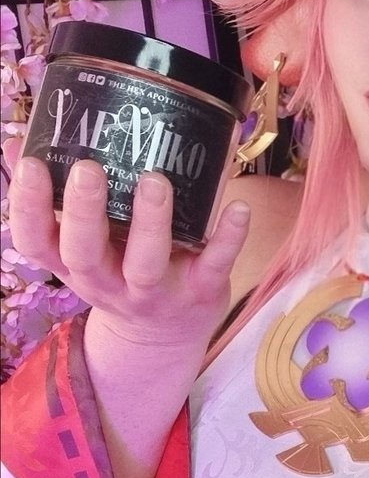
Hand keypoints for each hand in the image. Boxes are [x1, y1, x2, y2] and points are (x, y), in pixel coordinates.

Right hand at [6, 147, 249, 349]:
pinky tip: (237, 208)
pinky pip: (215, 265)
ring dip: (149, 221)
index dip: (29, 208)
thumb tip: (18, 142)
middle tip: (87, 169)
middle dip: (84, 212)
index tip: (32, 166)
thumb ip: (56, 200)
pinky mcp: (200, 291)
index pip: (37, 242)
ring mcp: (155, 290)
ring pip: (145, 262)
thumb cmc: (118, 270)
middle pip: (85, 253)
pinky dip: (228, 238)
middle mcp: (107, 281)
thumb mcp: (81, 245)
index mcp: (74, 264)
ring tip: (153, 180)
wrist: (164, 334)